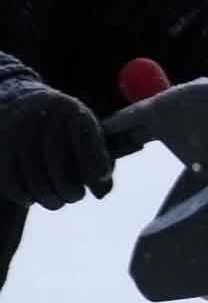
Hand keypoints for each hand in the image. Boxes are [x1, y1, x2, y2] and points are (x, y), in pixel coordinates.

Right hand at [0, 83, 111, 208]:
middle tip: (75, 195)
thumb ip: (99, 161)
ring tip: (57, 199)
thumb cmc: (62, 126)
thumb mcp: (85, 132)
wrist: (17, 103)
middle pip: (60, 172)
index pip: (88, 150)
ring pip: (36, 182)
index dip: (95, 176)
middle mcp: (40, 115)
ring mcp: (14, 130)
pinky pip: (12, 185)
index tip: (97, 191)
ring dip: (51, 199)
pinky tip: (33, 197)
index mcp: (69, 111)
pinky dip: (25, 198)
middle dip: (71, 192)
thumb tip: (100, 193)